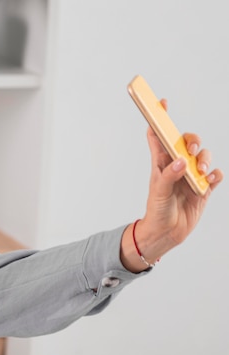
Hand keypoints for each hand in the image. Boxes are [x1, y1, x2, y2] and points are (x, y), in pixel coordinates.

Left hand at [120, 100, 222, 271]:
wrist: (166, 234)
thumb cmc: (156, 212)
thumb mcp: (159, 194)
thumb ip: (168, 177)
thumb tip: (181, 162)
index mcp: (160, 164)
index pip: (159, 137)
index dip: (159, 119)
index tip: (161, 104)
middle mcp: (176, 166)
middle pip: (187, 142)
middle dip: (192, 140)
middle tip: (190, 151)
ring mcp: (191, 176)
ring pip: (203, 156)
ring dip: (204, 160)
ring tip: (199, 173)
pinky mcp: (203, 189)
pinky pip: (214, 175)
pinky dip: (214, 175)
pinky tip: (208, 182)